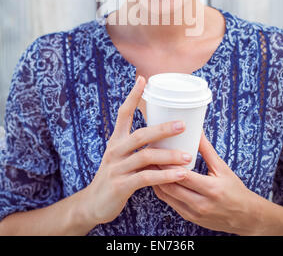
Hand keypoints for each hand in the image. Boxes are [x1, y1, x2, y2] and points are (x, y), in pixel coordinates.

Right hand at [82, 76, 190, 225]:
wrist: (93, 204)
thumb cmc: (114, 177)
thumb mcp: (121, 157)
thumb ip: (138, 147)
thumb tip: (164, 136)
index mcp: (116, 140)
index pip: (123, 112)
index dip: (132, 95)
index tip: (142, 79)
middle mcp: (115, 150)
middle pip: (140, 134)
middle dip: (163, 128)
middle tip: (183, 125)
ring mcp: (116, 167)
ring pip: (146, 157)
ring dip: (169, 156)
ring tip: (188, 156)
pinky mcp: (120, 185)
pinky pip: (146, 178)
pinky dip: (165, 176)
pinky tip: (179, 175)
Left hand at [153, 132, 260, 235]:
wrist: (245, 217)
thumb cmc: (235, 190)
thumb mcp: (223, 168)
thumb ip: (207, 150)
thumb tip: (197, 130)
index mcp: (211, 189)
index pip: (183, 175)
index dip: (167, 162)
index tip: (158, 148)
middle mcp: (201, 204)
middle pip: (171, 185)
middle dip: (157, 169)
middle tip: (148, 153)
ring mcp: (193, 213)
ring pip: (166, 195)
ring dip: (155, 179)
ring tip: (149, 163)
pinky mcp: (188, 217)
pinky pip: (169, 202)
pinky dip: (161, 188)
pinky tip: (156, 176)